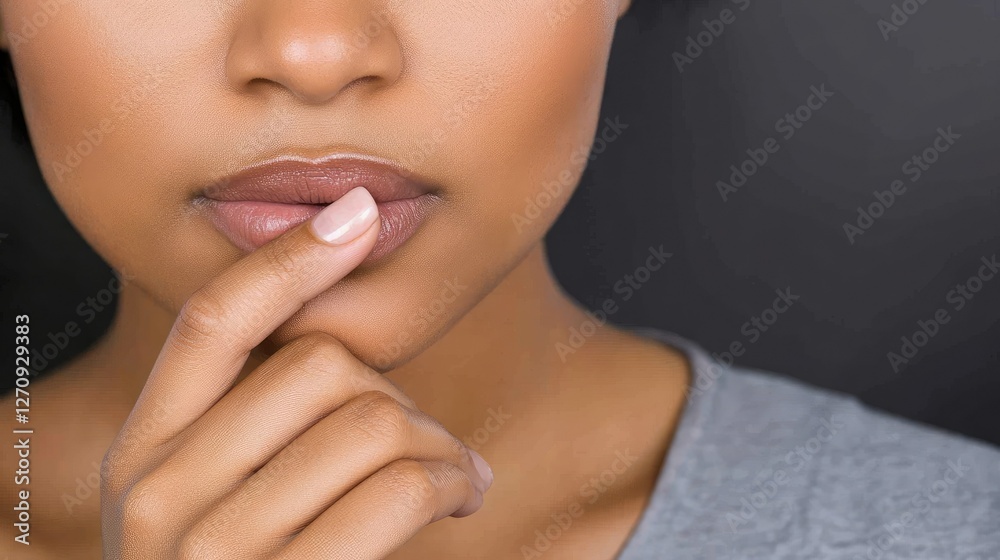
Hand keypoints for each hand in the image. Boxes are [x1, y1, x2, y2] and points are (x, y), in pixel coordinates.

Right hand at [100, 187, 492, 558]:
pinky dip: (454, 480)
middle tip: (431, 443)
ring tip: (456, 476)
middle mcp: (164, 495)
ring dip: (442, 444)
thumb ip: (255, 426)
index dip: (290, 258)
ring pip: (374, 420)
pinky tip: (462, 498)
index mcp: (146, 454)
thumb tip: (338, 329)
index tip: (358, 212)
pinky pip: (401, 486)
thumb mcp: (219, 504)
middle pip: (322, 367)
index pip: (214, 322)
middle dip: (403, 396)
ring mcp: (218, 551)